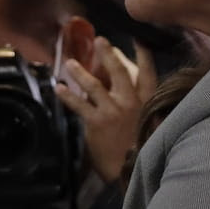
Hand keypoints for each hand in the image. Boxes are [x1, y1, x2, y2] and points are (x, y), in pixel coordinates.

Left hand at [55, 38, 156, 185]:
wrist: (132, 169)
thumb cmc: (142, 147)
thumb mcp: (151, 122)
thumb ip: (142, 104)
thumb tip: (129, 88)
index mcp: (149, 101)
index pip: (148, 72)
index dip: (144, 54)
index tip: (139, 38)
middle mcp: (132, 102)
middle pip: (119, 71)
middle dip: (109, 54)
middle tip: (101, 40)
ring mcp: (114, 111)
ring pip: (95, 85)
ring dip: (81, 72)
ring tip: (70, 63)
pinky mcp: (97, 123)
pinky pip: (79, 105)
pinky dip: (68, 96)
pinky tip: (59, 88)